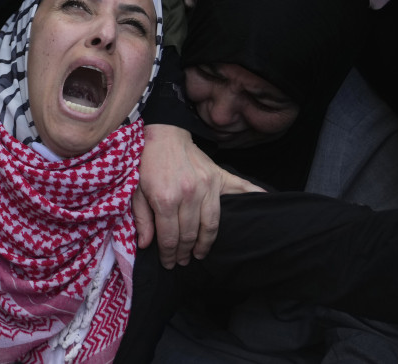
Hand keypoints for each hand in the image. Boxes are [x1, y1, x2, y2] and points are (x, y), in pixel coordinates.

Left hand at [133, 123, 263, 267]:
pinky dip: (253, 199)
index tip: (168, 263)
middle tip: (182, 262)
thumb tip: (146, 244)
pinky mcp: (218, 177)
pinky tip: (261, 206)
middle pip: (190, 234)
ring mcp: (206, 186)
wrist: (165, 135)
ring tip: (200, 253)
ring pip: (211, 225)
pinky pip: (239, 191)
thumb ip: (141, 218)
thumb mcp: (135, 190)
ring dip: (205, 243)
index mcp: (165, 198)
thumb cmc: (148, 163)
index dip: (169, 254)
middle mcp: (188, 195)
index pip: (170, 236)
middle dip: (185, 252)